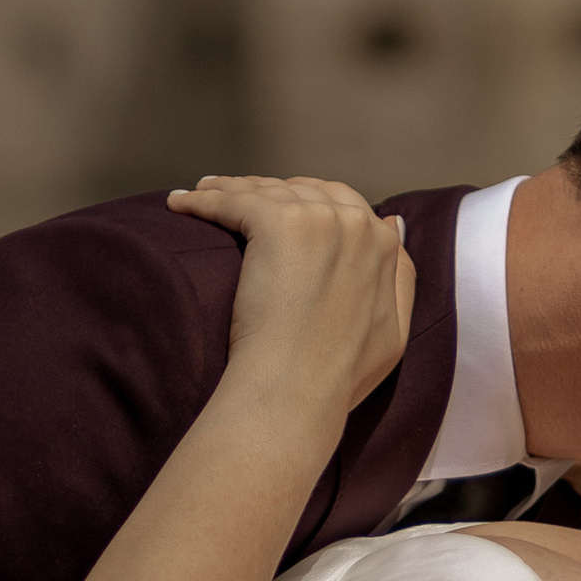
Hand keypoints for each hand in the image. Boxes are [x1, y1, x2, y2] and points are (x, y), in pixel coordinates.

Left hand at [168, 176, 414, 414]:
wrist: (297, 391)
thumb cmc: (338, 378)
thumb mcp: (395, 334)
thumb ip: (400, 277)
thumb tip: (391, 222)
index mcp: (383, 248)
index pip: (344, 207)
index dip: (311, 207)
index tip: (281, 215)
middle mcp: (356, 223)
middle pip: (306, 190)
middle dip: (273, 191)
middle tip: (238, 199)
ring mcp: (318, 219)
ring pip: (265, 191)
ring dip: (231, 189)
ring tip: (203, 194)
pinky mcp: (276, 222)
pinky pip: (230, 200)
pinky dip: (203, 199)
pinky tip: (180, 203)